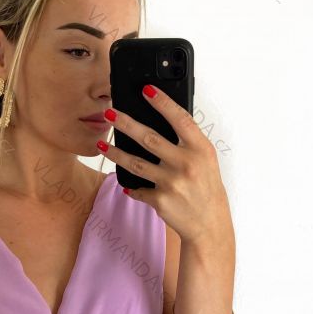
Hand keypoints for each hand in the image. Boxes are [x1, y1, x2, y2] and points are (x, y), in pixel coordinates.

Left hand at [97, 85, 232, 248]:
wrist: (209, 224)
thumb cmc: (207, 189)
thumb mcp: (206, 161)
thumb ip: (188, 143)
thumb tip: (162, 122)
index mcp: (201, 150)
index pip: (180, 119)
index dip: (163, 103)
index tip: (146, 89)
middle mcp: (186, 164)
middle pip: (149, 138)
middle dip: (126, 123)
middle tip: (109, 113)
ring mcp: (172, 183)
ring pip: (136, 163)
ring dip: (116, 153)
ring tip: (103, 145)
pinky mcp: (160, 200)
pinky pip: (138, 189)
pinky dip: (131, 187)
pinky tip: (125, 184)